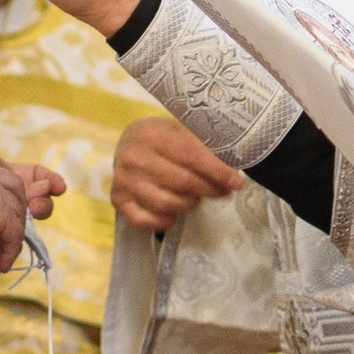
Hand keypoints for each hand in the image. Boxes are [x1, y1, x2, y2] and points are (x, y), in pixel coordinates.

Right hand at [0, 144, 63, 274]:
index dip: (18, 174)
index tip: (41, 182)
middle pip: (11, 179)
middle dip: (29, 197)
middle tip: (43, 211)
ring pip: (15, 204)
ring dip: (13, 230)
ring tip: (2, 252)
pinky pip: (13, 228)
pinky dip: (10, 247)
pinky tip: (1, 263)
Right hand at [113, 114, 242, 235]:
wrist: (129, 142)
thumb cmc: (163, 137)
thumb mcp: (182, 131)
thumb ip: (205, 146)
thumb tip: (234, 167)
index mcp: (151, 134)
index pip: (191, 157)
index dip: (217, 172)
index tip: (236, 183)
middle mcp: (133, 157)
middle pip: (182, 183)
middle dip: (208, 190)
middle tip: (222, 192)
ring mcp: (123, 181)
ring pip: (166, 205)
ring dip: (188, 205)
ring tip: (195, 198)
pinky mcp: (117, 200)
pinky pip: (145, 221)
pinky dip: (164, 221)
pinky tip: (173, 212)